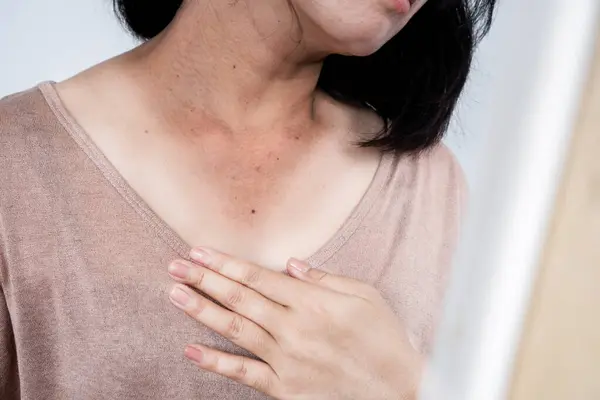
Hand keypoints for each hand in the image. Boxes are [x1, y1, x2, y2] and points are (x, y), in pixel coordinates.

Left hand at [167, 247, 422, 399]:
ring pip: (235, 330)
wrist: (399, 391)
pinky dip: (216, 362)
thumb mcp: (365, 296)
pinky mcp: (285, 389)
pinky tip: (191, 349)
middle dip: (204, 280)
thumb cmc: (385, 339)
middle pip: (240, 298)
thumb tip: (290, 264)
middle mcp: (294, 328)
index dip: (225, 263)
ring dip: (202, 311)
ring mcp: (286, 360)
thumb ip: (325, 278)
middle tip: (175, 266)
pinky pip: (244, 374)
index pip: (258, 277)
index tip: (199, 252)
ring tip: (175, 295)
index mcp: (313, 302)